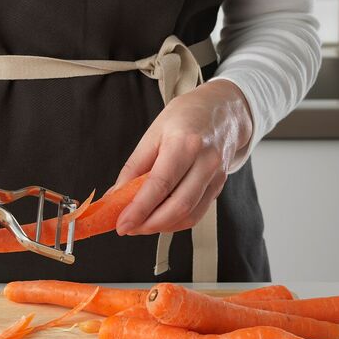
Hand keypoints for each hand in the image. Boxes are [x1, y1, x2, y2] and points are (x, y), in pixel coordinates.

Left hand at [112, 79, 252, 235]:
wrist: (222, 110)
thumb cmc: (185, 118)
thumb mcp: (152, 134)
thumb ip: (134, 167)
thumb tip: (115, 196)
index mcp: (185, 143)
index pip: (160, 184)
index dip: (139, 209)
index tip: (122, 223)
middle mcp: (205, 162)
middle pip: (179, 206)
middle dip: (149, 224)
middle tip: (128, 228)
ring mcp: (216, 176)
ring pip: (190, 215)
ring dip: (161, 227)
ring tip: (139, 224)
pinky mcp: (219, 187)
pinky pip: (197, 214)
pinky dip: (175, 222)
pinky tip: (159, 219)